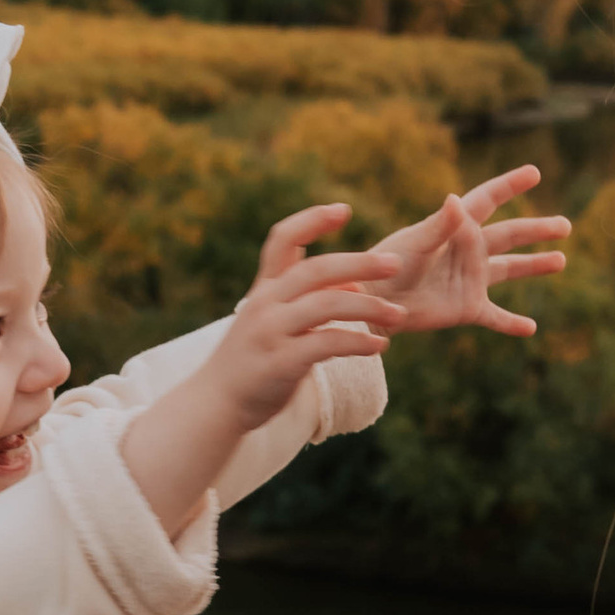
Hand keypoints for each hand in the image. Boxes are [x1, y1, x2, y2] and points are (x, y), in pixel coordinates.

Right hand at [207, 200, 406, 432]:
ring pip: (327, 305)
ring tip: (399, 315)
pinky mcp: (279, 362)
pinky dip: (358, 342)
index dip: (312, 220)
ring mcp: (270, 332)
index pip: (283, 239)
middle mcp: (265, 304)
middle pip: (316, 270)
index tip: (343, 210)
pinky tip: (379, 346)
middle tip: (396, 263)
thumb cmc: (252, 361)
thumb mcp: (275, 322)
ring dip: (369, 307)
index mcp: (264, 289)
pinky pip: (327, 343)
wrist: (215, 404)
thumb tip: (356, 283)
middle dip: (360, 263)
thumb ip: (310, 298)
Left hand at [371, 165, 567, 335]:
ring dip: (535, 265)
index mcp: (456, 228)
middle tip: (565, 224)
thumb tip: (456, 198)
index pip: (488, 200)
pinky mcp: (466, 308)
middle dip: (537, 230)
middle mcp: (467, 251)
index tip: (534, 172)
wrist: (371, 304)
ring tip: (561, 260)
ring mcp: (470, 280)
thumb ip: (439, 225)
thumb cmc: (386, 267)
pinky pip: (495, 317)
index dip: (510, 185)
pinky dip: (512, 323)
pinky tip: (531, 329)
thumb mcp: (414, 244)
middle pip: (510, 235)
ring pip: (510, 270)